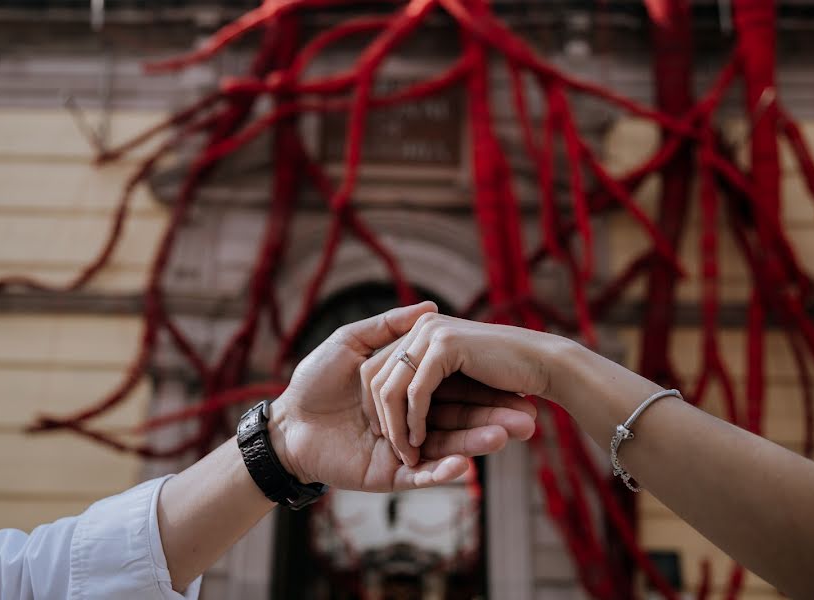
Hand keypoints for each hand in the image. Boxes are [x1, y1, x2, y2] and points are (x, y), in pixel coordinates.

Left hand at [267, 302, 536, 491]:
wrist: (285, 425)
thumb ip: (390, 325)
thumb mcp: (352, 342)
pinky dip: (440, 470)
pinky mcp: (387, 472)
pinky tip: (464, 466)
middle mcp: (408, 416)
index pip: (452, 388)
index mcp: (406, 386)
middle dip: (490, 418)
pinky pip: (420, 473)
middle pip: (456, 416)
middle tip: (528, 420)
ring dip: (474, 442)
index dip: (483, 391)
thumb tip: (428, 306)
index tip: (515, 392)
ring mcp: (400, 445)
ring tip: (508, 436)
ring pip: (444, 442)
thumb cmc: (314, 379)